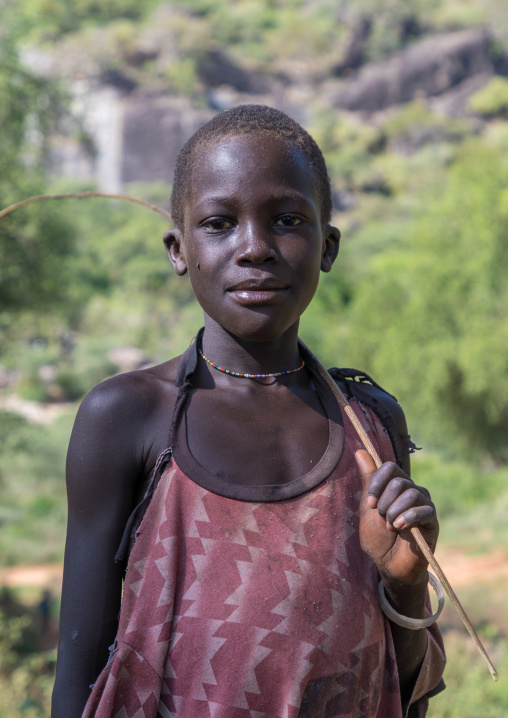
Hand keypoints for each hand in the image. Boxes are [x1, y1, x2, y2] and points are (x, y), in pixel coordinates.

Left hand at [356, 450, 438, 585]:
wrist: (389, 565)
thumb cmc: (378, 538)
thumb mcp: (367, 508)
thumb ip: (368, 481)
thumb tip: (360, 450)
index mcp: (396, 486)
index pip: (390, 467)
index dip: (378, 483)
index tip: (370, 503)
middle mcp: (412, 491)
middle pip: (399, 481)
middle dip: (385, 502)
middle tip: (382, 519)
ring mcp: (424, 505)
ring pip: (412, 493)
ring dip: (395, 512)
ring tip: (391, 527)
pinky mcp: (433, 521)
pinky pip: (425, 510)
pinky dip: (408, 518)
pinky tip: (400, 528)